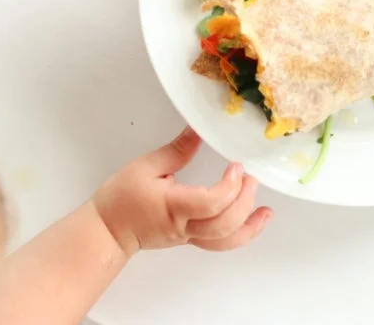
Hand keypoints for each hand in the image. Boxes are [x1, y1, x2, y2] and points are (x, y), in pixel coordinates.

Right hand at [92, 127, 271, 255]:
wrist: (107, 231)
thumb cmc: (121, 199)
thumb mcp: (146, 166)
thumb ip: (177, 150)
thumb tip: (198, 129)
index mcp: (173, 206)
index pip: (210, 203)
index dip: (229, 186)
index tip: (235, 166)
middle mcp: (184, 226)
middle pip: (223, 224)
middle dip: (243, 201)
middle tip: (250, 178)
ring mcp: (188, 236)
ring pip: (225, 241)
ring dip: (250, 225)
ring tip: (266, 211)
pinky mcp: (190, 239)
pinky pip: (220, 243)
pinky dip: (241, 234)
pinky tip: (252, 222)